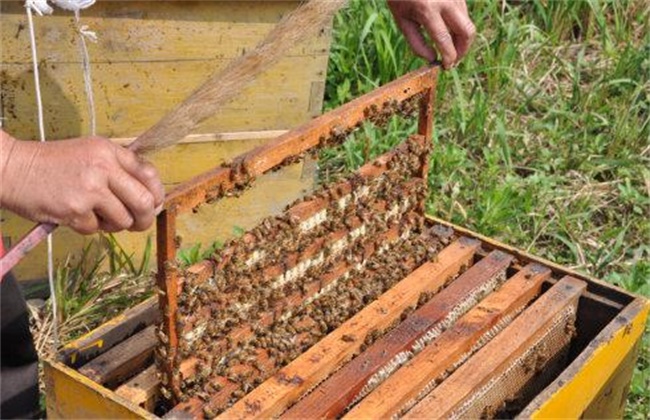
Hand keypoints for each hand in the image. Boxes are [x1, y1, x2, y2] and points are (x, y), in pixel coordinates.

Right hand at [0, 132, 163, 233]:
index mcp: (109, 151)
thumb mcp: (90, 153)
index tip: (154, 204)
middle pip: (144, 202)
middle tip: (138, 223)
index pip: (149, 174)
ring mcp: (90, 190)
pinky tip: (75, 214)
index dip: (157, 194)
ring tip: (97, 215)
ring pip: (123, 220)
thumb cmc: (54, 163)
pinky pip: (96, 229)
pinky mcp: (75, 211)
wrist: (14, 168)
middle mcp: (103, 168)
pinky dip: (89, 227)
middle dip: (146, 218)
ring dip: (114, 224)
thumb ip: (119, 168)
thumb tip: (152, 197)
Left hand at [387, 0, 475, 68]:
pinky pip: (465, 15)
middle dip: (463, 50)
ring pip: (468, 24)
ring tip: (449, 48)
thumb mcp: (402, 21)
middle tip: (453, 61)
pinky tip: (448, 32)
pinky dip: (459, 28)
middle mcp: (445, 2)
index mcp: (427, 10)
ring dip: (461, 40)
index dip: (449, 58)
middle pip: (467, 32)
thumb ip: (416, 43)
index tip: (446, 67)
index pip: (445, 40)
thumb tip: (432, 59)